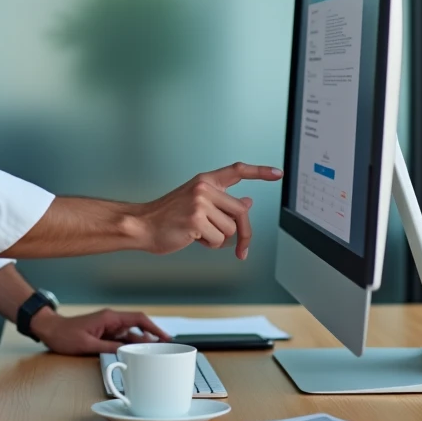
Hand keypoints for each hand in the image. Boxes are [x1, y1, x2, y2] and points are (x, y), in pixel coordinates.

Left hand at [32, 307, 171, 354]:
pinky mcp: (105, 333)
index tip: (165, 336)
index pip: (138, 319)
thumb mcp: (87, 344)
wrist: (51, 330)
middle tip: (164, 348)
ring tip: (153, 353)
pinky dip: (130, 345)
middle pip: (138, 326)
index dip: (154, 327)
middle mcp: (112, 320)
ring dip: (141, 342)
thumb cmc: (65, 335)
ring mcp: (109, 326)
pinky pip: (122, 339)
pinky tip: (137, 353)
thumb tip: (127, 351)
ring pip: (131, 334)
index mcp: (109, 318)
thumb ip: (108, 347)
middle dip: (152, 336)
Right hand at [135, 162, 281, 258]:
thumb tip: (247, 203)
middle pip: (240, 212)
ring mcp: (199, 203)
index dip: (259, 172)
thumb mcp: (197, 203)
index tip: (278, 174)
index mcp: (205, 181)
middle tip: (242, 250)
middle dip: (244, 234)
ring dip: (218, 239)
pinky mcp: (196, 220)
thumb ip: (222, 203)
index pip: (237, 171)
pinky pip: (218, 240)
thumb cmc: (169, 217)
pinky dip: (209, 245)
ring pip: (230, 230)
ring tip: (198, 233)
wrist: (143, 225)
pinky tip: (192, 237)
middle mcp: (204, 188)